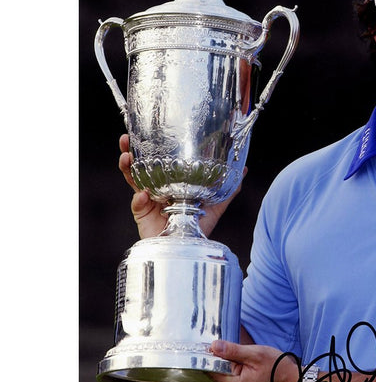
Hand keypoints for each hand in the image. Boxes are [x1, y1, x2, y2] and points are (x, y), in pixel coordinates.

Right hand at [118, 134, 244, 238]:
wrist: (189, 248)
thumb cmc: (199, 226)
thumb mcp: (215, 205)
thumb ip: (228, 189)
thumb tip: (244, 168)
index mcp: (170, 184)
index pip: (158, 161)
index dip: (151, 148)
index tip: (146, 133)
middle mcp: (156, 190)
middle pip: (140, 167)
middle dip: (130, 152)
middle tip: (125, 138)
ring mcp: (147, 202)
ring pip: (133, 181)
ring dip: (127, 169)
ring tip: (125, 157)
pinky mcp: (142, 217)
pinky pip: (138, 205)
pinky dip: (139, 200)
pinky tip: (144, 195)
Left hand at [209, 340, 298, 381]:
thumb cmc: (278, 369)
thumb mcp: (256, 354)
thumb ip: (233, 351)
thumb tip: (213, 346)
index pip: (210, 370)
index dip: (211, 355)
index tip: (216, 345)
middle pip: (214, 375)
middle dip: (221, 361)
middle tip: (235, 351)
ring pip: (221, 378)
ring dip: (227, 367)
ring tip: (244, 359)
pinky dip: (232, 374)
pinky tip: (244, 367)